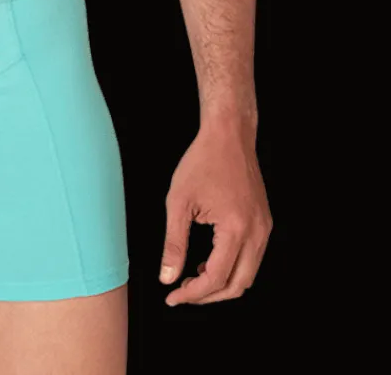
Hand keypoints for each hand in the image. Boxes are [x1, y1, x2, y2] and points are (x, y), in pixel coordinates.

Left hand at [160, 121, 271, 304]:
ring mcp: (264, 228)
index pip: (216, 278)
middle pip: (238, 285)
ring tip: (194, 277)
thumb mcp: (179, 201)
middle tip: (182, 292)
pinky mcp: (264, 223)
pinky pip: (252, 258)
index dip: (193, 293)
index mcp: (235, 228)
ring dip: (222, 283)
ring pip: (248, 275)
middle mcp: (256, 232)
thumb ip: (173, 243)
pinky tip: (210, 260)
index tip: (173, 296)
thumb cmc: (202, 161)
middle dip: (209, 295)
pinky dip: (232, 267)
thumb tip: (168, 276)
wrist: (228, 135)